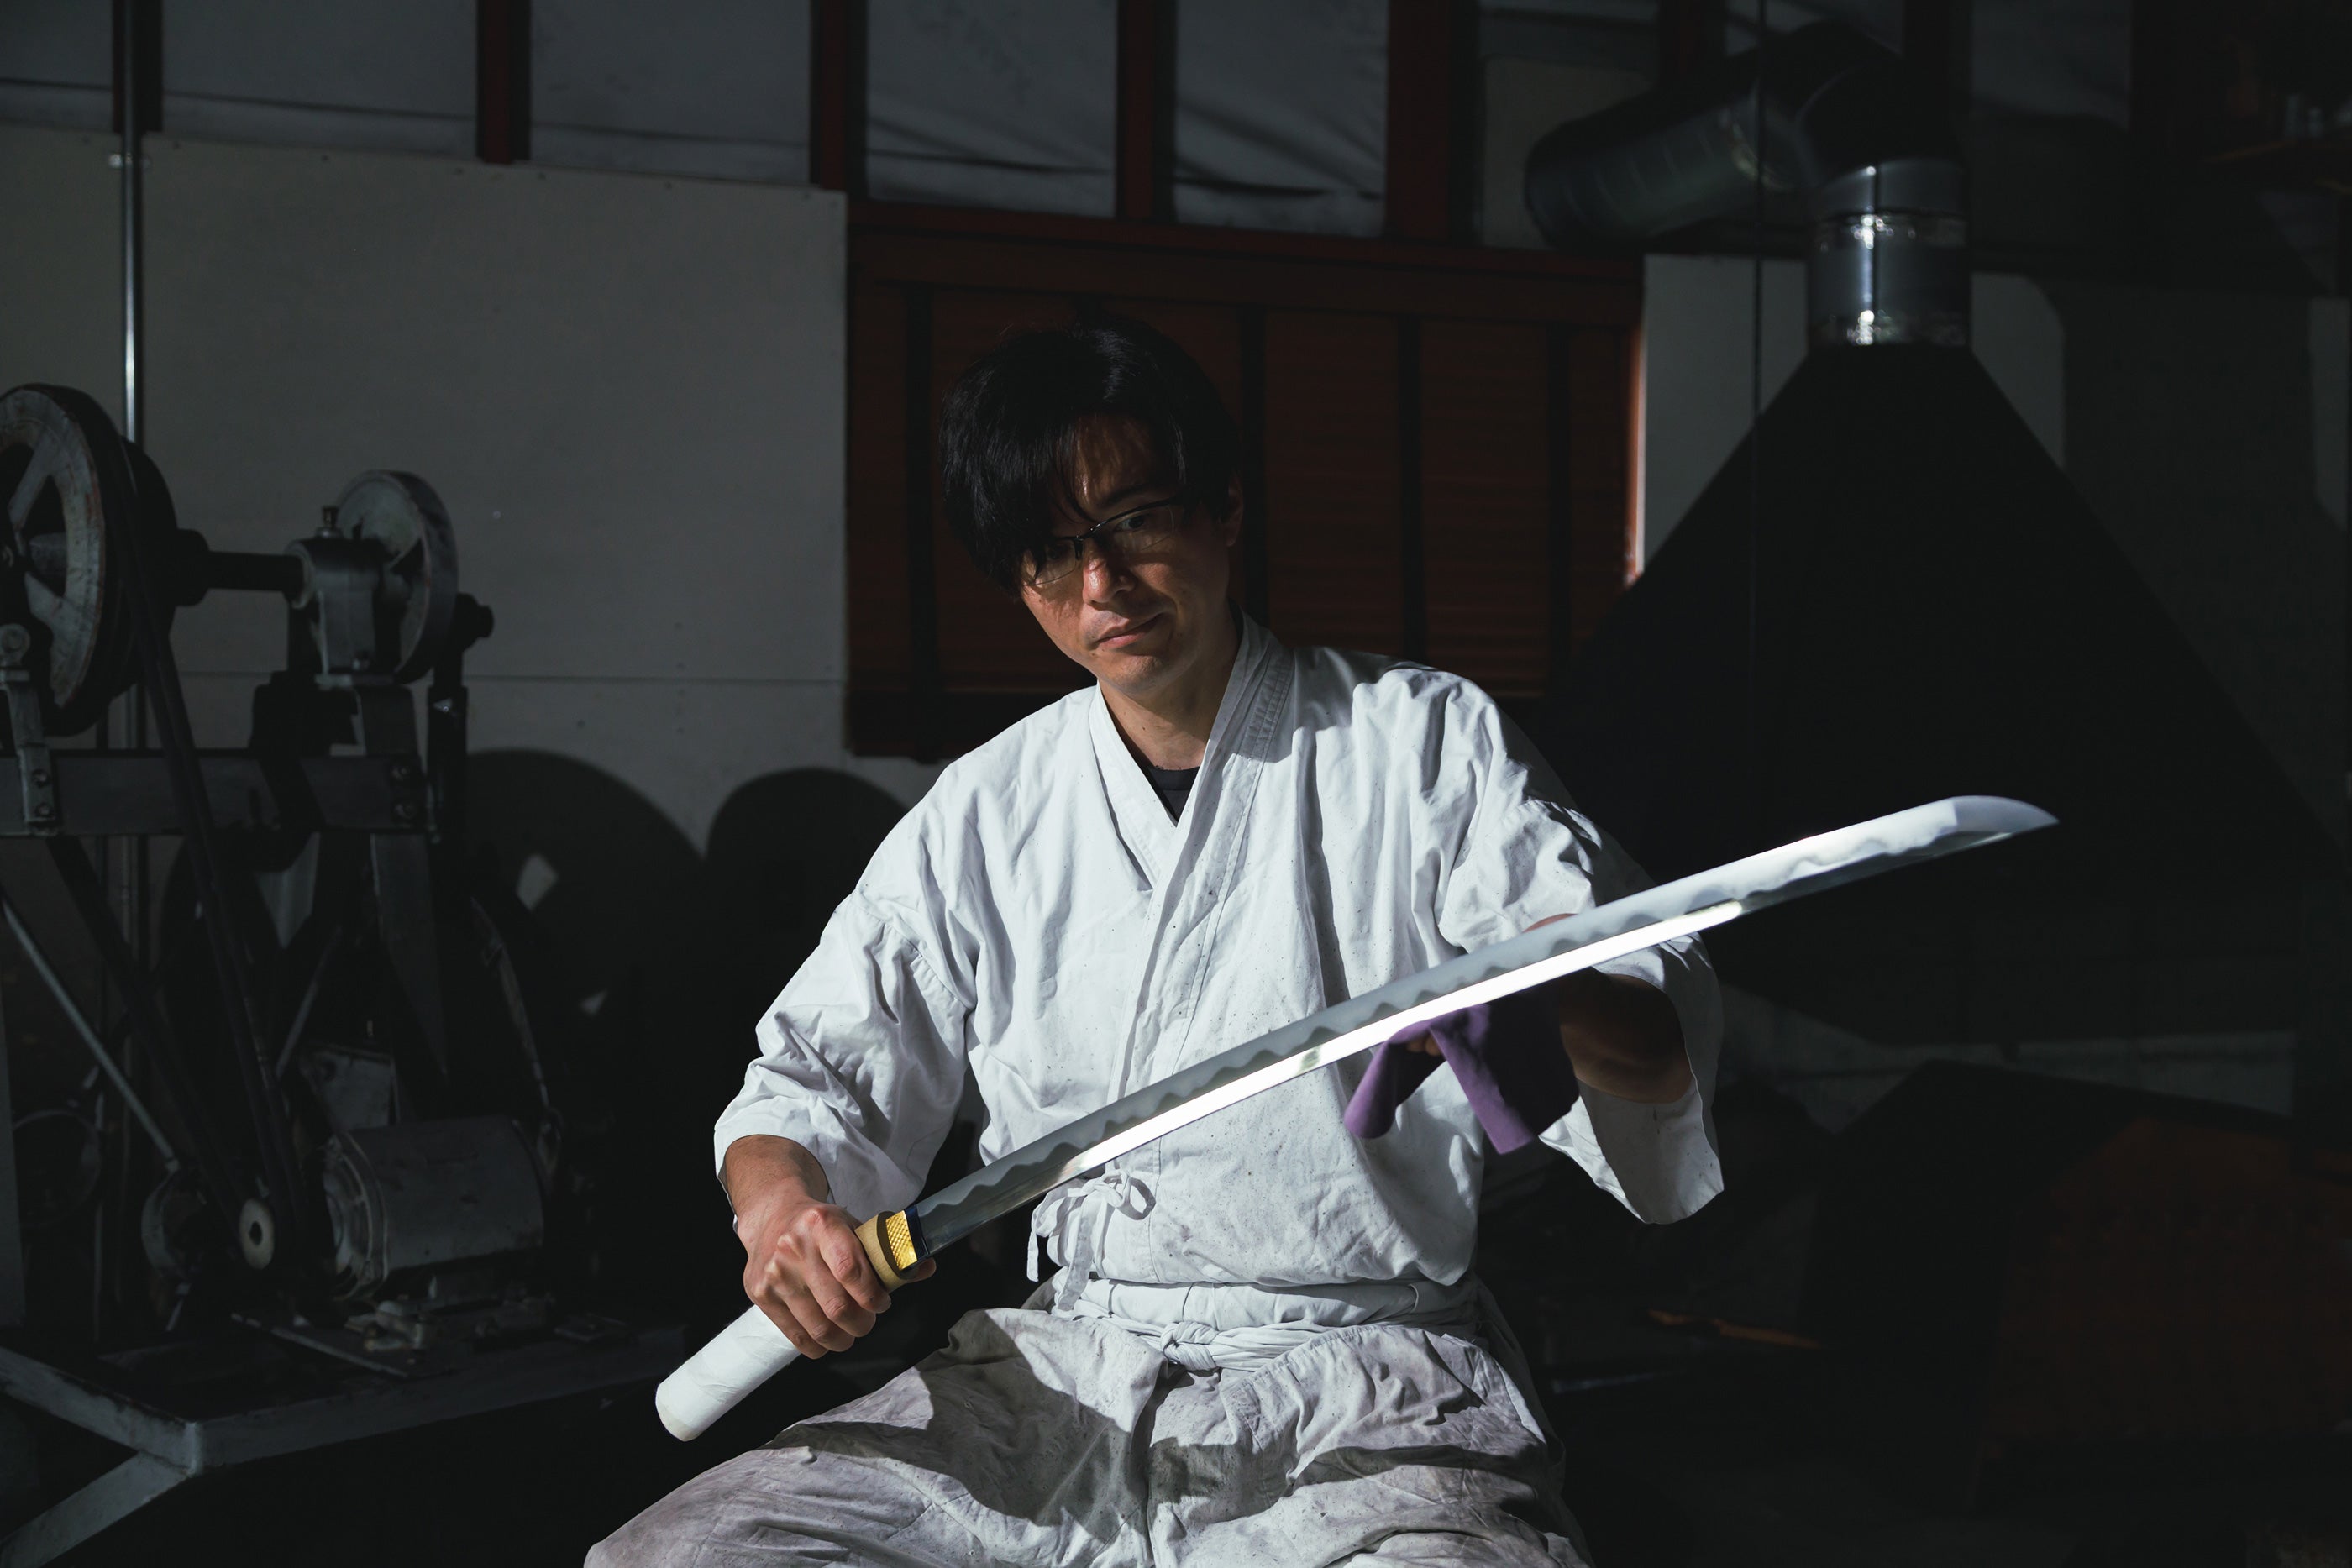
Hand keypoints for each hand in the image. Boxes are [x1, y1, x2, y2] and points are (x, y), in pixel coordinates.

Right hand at [722, 1135, 933, 1357]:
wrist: (773, 1215)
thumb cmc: (823, 1225)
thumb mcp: (855, 1226)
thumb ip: (889, 1251)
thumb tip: (926, 1268)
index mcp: (823, 1224)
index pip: (851, 1270)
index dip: (873, 1296)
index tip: (882, 1303)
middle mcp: (794, 1247)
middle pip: (837, 1306)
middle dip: (862, 1324)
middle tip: (868, 1322)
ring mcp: (774, 1272)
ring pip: (818, 1327)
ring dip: (843, 1340)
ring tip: (850, 1334)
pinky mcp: (760, 1293)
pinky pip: (795, 1335)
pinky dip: (817, 1346)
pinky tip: (828, 1341)